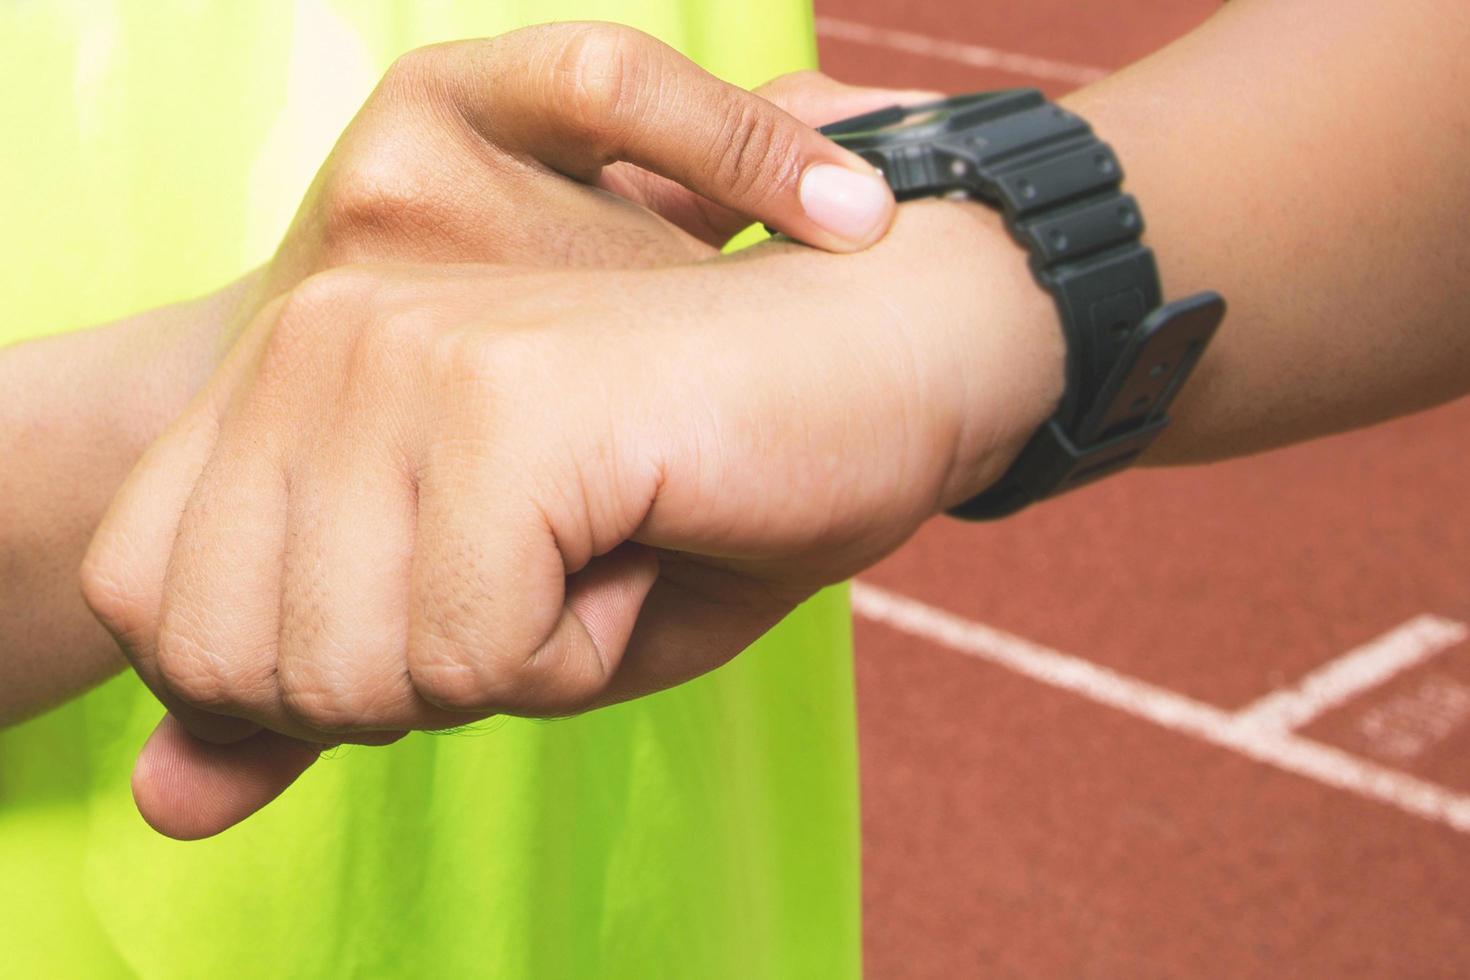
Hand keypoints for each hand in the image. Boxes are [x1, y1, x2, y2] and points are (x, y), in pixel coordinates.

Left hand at [71, 22, 933, 830]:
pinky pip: (474, 651)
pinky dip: (581, 651)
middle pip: (235, 663)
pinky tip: (646, 535)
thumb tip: (165, 804)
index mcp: (286, 371)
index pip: (151, 603)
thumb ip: (301, 700)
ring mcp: (405, 361)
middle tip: (542, 571)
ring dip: (505, 667)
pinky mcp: (509, 403)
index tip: (454, 594)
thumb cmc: (688, 503)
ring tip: (600, 545)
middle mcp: (317, 340)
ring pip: (349, 674)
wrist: (882, 367)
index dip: (306, 672)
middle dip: (409, 683)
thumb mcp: (474, 629)